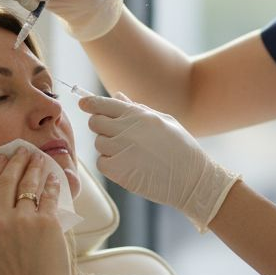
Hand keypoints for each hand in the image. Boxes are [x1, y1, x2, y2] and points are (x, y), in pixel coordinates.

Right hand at [0, 148, 71, 274]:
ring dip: (34, 167)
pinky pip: (48, 196)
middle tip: (22, 151)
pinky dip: (52, 184)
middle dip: (15, 161)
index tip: (1, 158)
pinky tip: (54, 178)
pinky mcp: (45, 223)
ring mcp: (22, 221)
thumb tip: (11, 203)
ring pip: (27, 184)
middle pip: (5, 182)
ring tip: (39, 158)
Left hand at [83, 94, 238, 232]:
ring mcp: (120, 149)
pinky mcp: (118, 170)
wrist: (192, 179)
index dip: (90, 104)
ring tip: (130, 154)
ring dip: (108, 148)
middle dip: (102, 127)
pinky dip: (110, 164)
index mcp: (138, 114)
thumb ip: (137, 108)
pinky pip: (102, 162)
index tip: (83, 104)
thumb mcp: (164, 121)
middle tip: (117, 136)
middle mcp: (126, 129)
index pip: (102, 104)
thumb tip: (117, 96)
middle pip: (95, 123)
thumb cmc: (182, 148)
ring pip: (98, 143)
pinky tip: (128, 166)